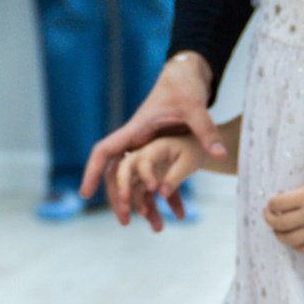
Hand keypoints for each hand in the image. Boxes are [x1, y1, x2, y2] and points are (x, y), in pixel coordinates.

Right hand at [84, 55, 222, 219]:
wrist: (187, 77)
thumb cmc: (185, 88)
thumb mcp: (195, 107)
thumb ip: (205, 130)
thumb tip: (219, 154)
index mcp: (136, 129)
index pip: (105, 151)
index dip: (92, 172)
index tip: (85, 193)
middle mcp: (136, 140)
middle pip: (116, 172)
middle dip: (118, 197)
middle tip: (124, 221)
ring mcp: (146, 147)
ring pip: (135, 178)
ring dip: (142, 201)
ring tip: (153, 226)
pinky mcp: (159, 151)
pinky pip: (155, 176)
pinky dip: (163, 193)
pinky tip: (174, 212)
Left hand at [264, 172, 303, 252]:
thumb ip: (298, 192)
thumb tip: (283, 203)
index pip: (278, 203)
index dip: (271, 203)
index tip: (271, 204)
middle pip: (280, 223)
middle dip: (270, 219)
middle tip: (269, 215)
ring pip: (290, 239)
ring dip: (279, 235)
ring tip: (278, 230)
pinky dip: (295, 246)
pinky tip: (293, 240)